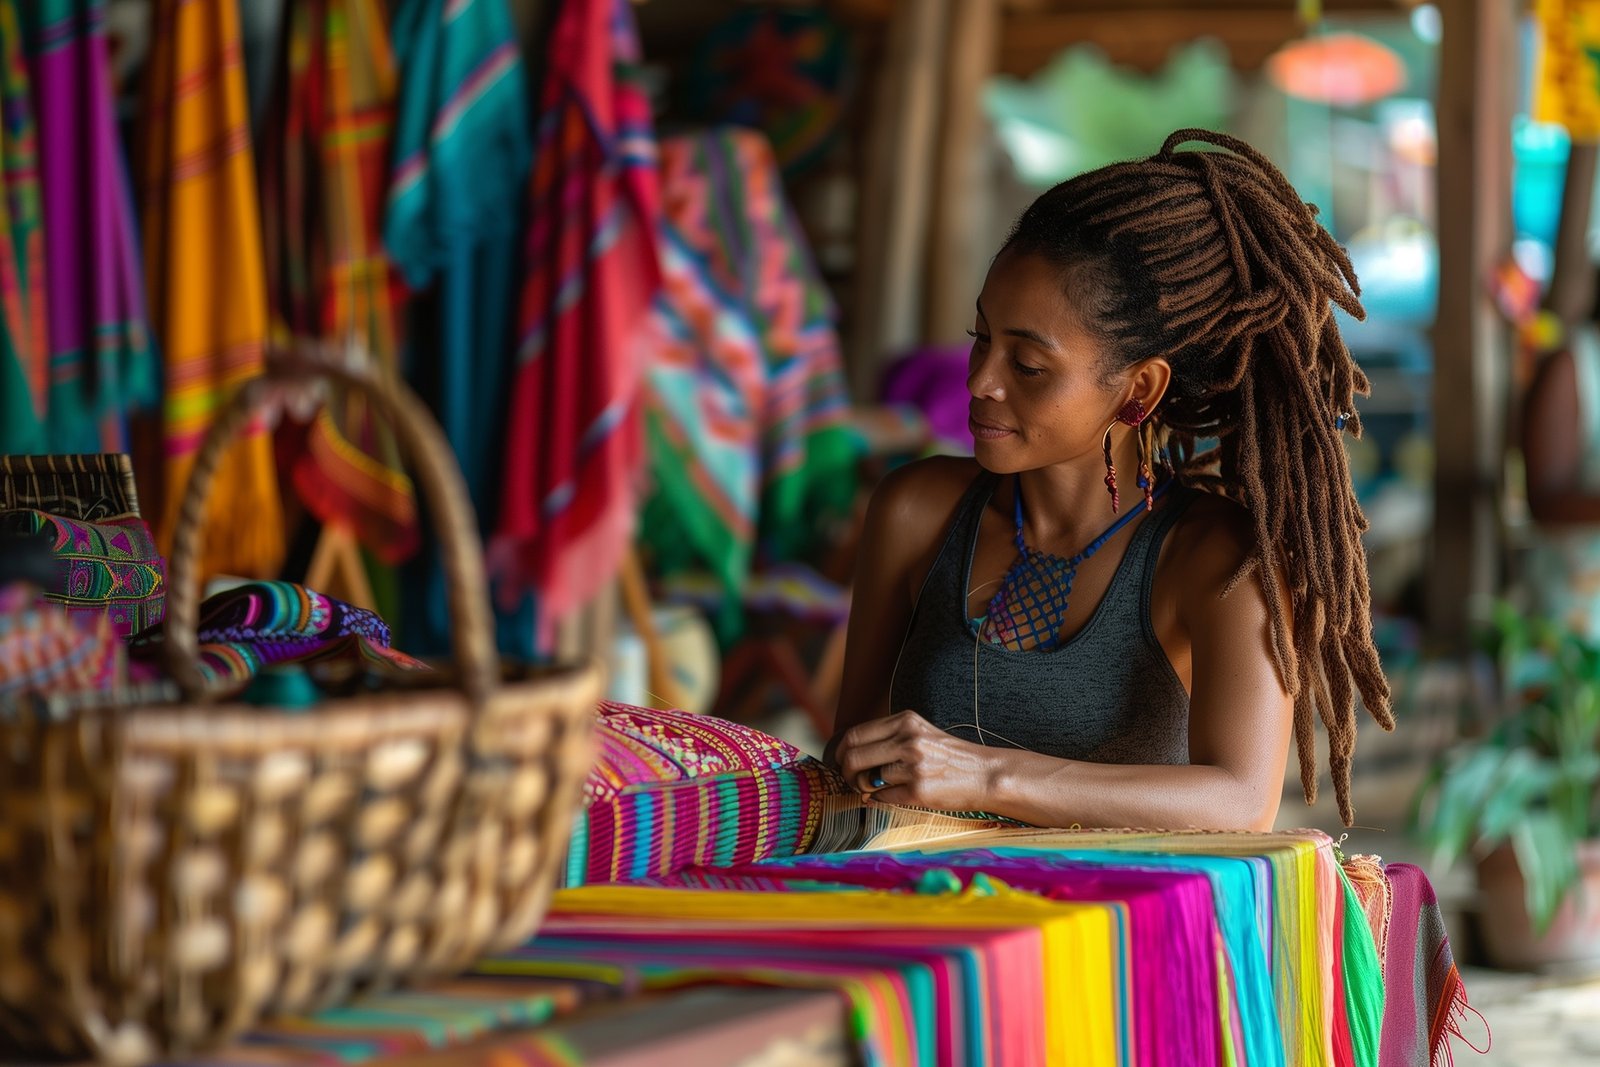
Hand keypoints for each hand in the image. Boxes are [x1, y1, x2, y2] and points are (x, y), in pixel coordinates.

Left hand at [831, 710, 996, 811]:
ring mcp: (913, 766)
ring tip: (878, 789)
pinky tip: (895, 796)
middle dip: (846, 773)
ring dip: (865, 789)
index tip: (840, 762)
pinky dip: (881, 800)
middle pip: (852, 757)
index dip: (840, 752)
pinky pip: (882, 798)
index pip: (854, 735)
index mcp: (905, 721)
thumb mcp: (921, 732)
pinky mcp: (919, 790)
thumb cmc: (950, 756)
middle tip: (852, 781)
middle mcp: (908, 740)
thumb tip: (848, 753)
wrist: (986, 774)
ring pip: (866, 780)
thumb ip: (888, 737)